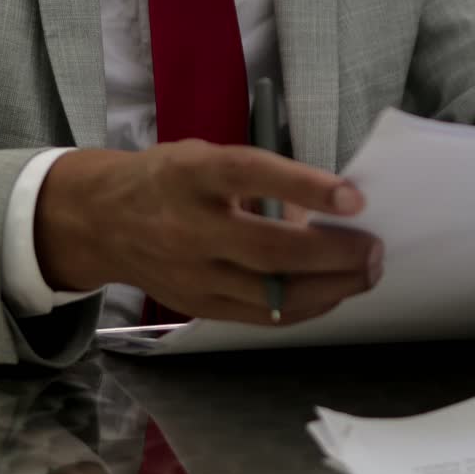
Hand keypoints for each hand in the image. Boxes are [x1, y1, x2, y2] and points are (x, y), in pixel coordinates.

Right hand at [35, 141, 383, 325]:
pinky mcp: (198, 305)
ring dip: (331, 287)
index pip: (251, 175)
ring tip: (367, 273)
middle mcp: (188, 226)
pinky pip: (263, 315)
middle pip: (270, 250)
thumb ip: (258, 178)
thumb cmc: (169, 180)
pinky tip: (334, 292)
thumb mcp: (204, 158)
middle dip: (334, 254)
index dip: (306, 187)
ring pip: (272, 293)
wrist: (99, 221)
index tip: (354, 199)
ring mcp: (191, 274)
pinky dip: (307, 305)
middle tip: (375, 249)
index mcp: (191, 175)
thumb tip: (332, 203)